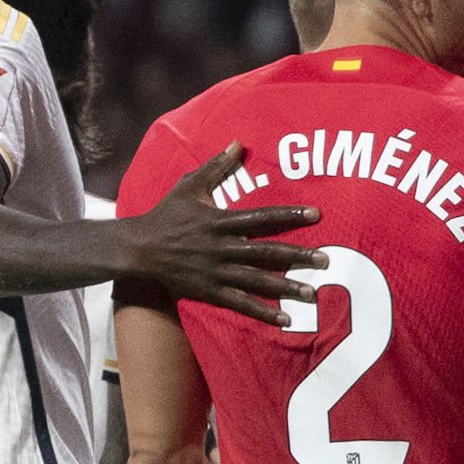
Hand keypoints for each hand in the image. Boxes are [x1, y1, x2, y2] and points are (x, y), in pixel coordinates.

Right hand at [122, 145, 320, 319]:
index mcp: (220, 221)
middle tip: (327, 260)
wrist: (136, 248)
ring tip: (312, 294)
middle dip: (297, 256)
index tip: (316, 214)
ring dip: (285, 288)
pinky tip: (285, 320)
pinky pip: (239, 303)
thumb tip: (237, 143)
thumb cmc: (165, 215)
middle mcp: (221, 247)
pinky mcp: (208, 291)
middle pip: (266, 252)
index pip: (262, 217)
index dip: (289, 215)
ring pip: (256, 280)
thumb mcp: (189, 187)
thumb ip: (215, 166)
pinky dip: (262, 312)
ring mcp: (215, 271)